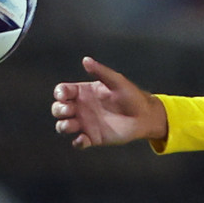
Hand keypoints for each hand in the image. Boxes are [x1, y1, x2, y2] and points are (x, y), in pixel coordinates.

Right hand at [51, 58, 166, 148]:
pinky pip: (79, 142)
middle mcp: (81, 108)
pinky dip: (77, 142)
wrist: (144, 116)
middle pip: (58, 109)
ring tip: (72, 125)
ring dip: (63, 126)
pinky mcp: (92, 138)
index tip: (64, 95)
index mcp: (83, 92)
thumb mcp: (116, 81)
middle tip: (68, 110)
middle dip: (58, 109)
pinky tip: (83, 139)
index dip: (59, 93)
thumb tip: (86, 60)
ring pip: (64, 126)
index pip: (63, 91)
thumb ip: (101, 72)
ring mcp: (85, 123)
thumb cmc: (131, 96)